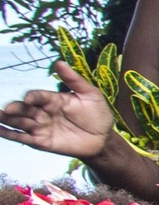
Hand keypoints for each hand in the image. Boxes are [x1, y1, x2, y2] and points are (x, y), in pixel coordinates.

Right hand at [0, 65, 115, 160]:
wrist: (103, 138)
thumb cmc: (98, 114)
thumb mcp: (90, 94)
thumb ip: (74, 80)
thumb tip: (59, 62)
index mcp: (52, 99)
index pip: (37, 96)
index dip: (32, 97)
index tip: (29, 99)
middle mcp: (43, 112)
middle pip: (24, 109)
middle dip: (14, 109)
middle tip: (7, 109)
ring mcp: (41, 127)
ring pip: (20, 122)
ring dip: (7, 120)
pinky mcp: (41, 142)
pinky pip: (23, 138)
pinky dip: (9, 134)